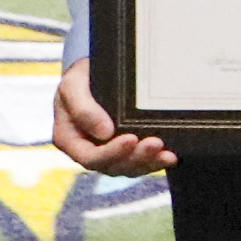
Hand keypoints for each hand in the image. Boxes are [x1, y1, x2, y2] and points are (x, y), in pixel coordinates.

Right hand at [53, 60, 171, 174]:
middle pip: (113, 166)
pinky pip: (143, 162)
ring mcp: (110, 152)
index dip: (111, 153)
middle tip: (155, 143)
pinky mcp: (129, 150)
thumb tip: (104, 133)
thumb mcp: (72, 86)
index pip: (90, 157)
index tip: (130, 138)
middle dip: (136, 157)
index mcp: (70, 140)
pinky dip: (157, 161)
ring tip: (166, 152)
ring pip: (130, 167)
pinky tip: (170, 156)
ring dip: (149, 162)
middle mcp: (90, 151)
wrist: (95, 73)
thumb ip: (83, 109)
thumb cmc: (80, 79)